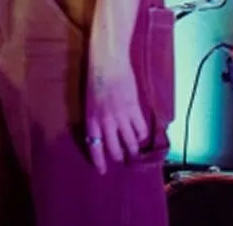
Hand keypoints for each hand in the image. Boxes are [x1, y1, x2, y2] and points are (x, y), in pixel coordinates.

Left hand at [85, 47, 147, 173]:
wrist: (107, 62)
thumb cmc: (95, 78)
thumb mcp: (90, 100)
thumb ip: (96, 116)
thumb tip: (103, 130)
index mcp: (91, 118)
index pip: (94, 146)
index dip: (99, 160)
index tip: (102, 171)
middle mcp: (105, 121)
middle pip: (114, 148)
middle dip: (119, 157)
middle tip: (124, 159)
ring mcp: (121, 116)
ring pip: (130, 142)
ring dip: (133, 149)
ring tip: (135, 152)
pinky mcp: (134, 109)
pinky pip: (141, 129)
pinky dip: (142, 135)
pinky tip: (141, 134)